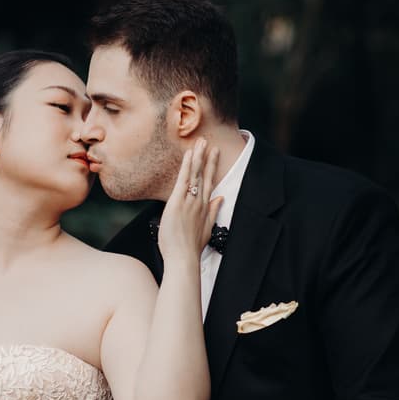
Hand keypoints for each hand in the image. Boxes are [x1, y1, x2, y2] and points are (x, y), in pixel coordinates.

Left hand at [158, 138, 220, 261]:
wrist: (184, 258)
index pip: (208, 182)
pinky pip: (183, 180)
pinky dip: (186, 167)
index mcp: (205, 208)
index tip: (214, 153)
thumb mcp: (206, 229)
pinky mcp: (178, 203)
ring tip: (199, 142)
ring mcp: (189, 202)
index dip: (211, 166)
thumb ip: (213, 212)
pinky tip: (188, 155)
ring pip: (194, 174)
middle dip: (206, 157)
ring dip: (197, 157)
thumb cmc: (191, 248)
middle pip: (203, 175)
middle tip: (207, 141)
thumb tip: (220, 198)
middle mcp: (199, 202)